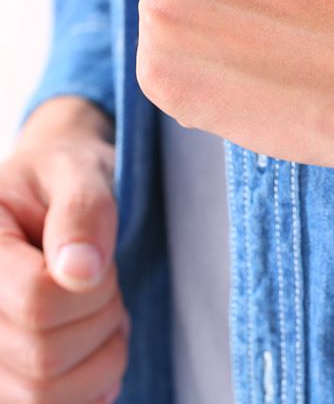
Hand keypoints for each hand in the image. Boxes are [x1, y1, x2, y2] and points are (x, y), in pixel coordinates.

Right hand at [0, 97, 127, 402]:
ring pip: (44, 394)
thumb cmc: (61, 177)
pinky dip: (87, 389)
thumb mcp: (77, 172)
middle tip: (103, 282)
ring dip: (99, 357)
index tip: (95, 260)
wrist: (43, 192)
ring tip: (97, 312)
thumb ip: (83, 213)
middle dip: (100, 320)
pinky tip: (91, 352)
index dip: (92, 290)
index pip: (39, 304)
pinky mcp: (2, 376)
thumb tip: (82, 271)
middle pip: (44, 358)